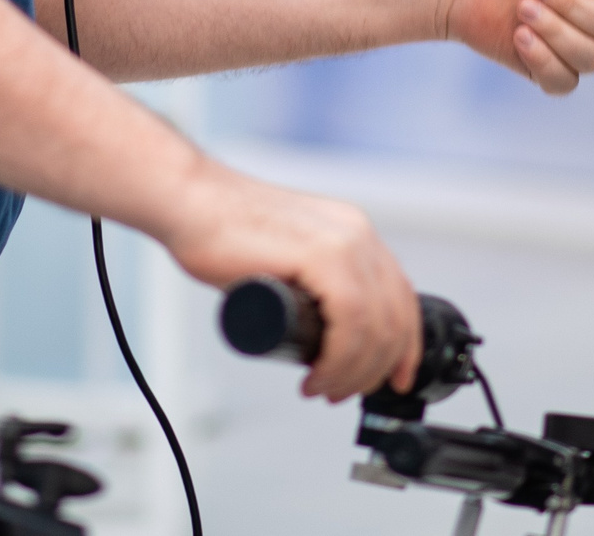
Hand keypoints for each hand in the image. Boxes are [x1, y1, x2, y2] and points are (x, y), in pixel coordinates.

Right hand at [159, 164, 421, 400]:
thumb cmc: (222, 231)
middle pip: (395, 317)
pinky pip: (352, 319)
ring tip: (323, 388)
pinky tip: (318, 374)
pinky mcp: (320, 253)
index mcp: (354, 233)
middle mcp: (357, 234)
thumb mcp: (288, 256)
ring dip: (354, 372)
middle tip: (340, 392)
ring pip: (376, 325)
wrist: (189, 202)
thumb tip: (319, 329)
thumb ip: (309, 281)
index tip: (393, 380)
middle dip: (375, 370)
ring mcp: (343, 241)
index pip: (400, 297)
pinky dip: (340, 358)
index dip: (404, 347)